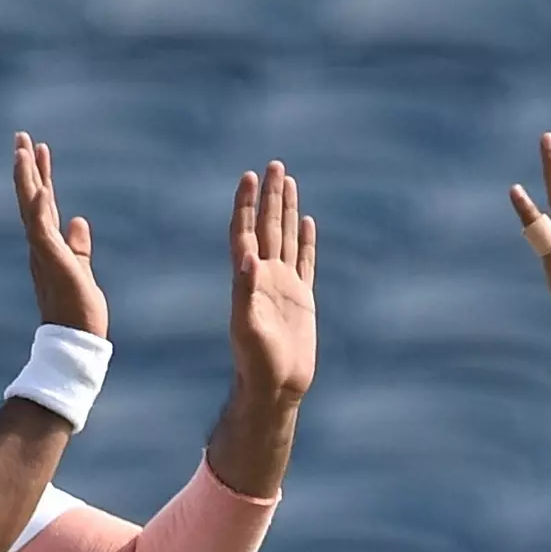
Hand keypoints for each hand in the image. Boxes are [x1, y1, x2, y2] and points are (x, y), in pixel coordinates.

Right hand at [14, 133, 104, 339]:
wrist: (75, 340)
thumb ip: (78, 245)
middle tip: (22, 136)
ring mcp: (43, 252)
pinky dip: (40, 208)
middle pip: (31, 198)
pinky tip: (40, 187)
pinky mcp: (51, 261)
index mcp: (47, 246)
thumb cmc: (77, 310)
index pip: (42, 204)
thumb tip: (79, 220)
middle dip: (26, 167)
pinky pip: (42, 230)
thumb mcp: (79, 268)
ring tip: (23, 149)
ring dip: (27, 178)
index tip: (36, 150)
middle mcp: (40, 246)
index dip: (39, 176)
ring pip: (31, 208)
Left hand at [227, 160, 315, 406]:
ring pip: (285, 237)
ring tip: (287, 181)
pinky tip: (305, 222)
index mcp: (247, 279)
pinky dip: (305, 240)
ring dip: (285, 210)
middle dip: (269, 196)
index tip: (249, 176)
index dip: (245, 204)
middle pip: (266, 226)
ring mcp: (284, 285)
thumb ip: (245, 293)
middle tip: (273, 164)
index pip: (245, 231)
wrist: (275, 388)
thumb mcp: (247, 328)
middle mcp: (264, 276)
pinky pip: (304, 261)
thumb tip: (249, 259)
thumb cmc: (256, 363)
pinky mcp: (301, 298)